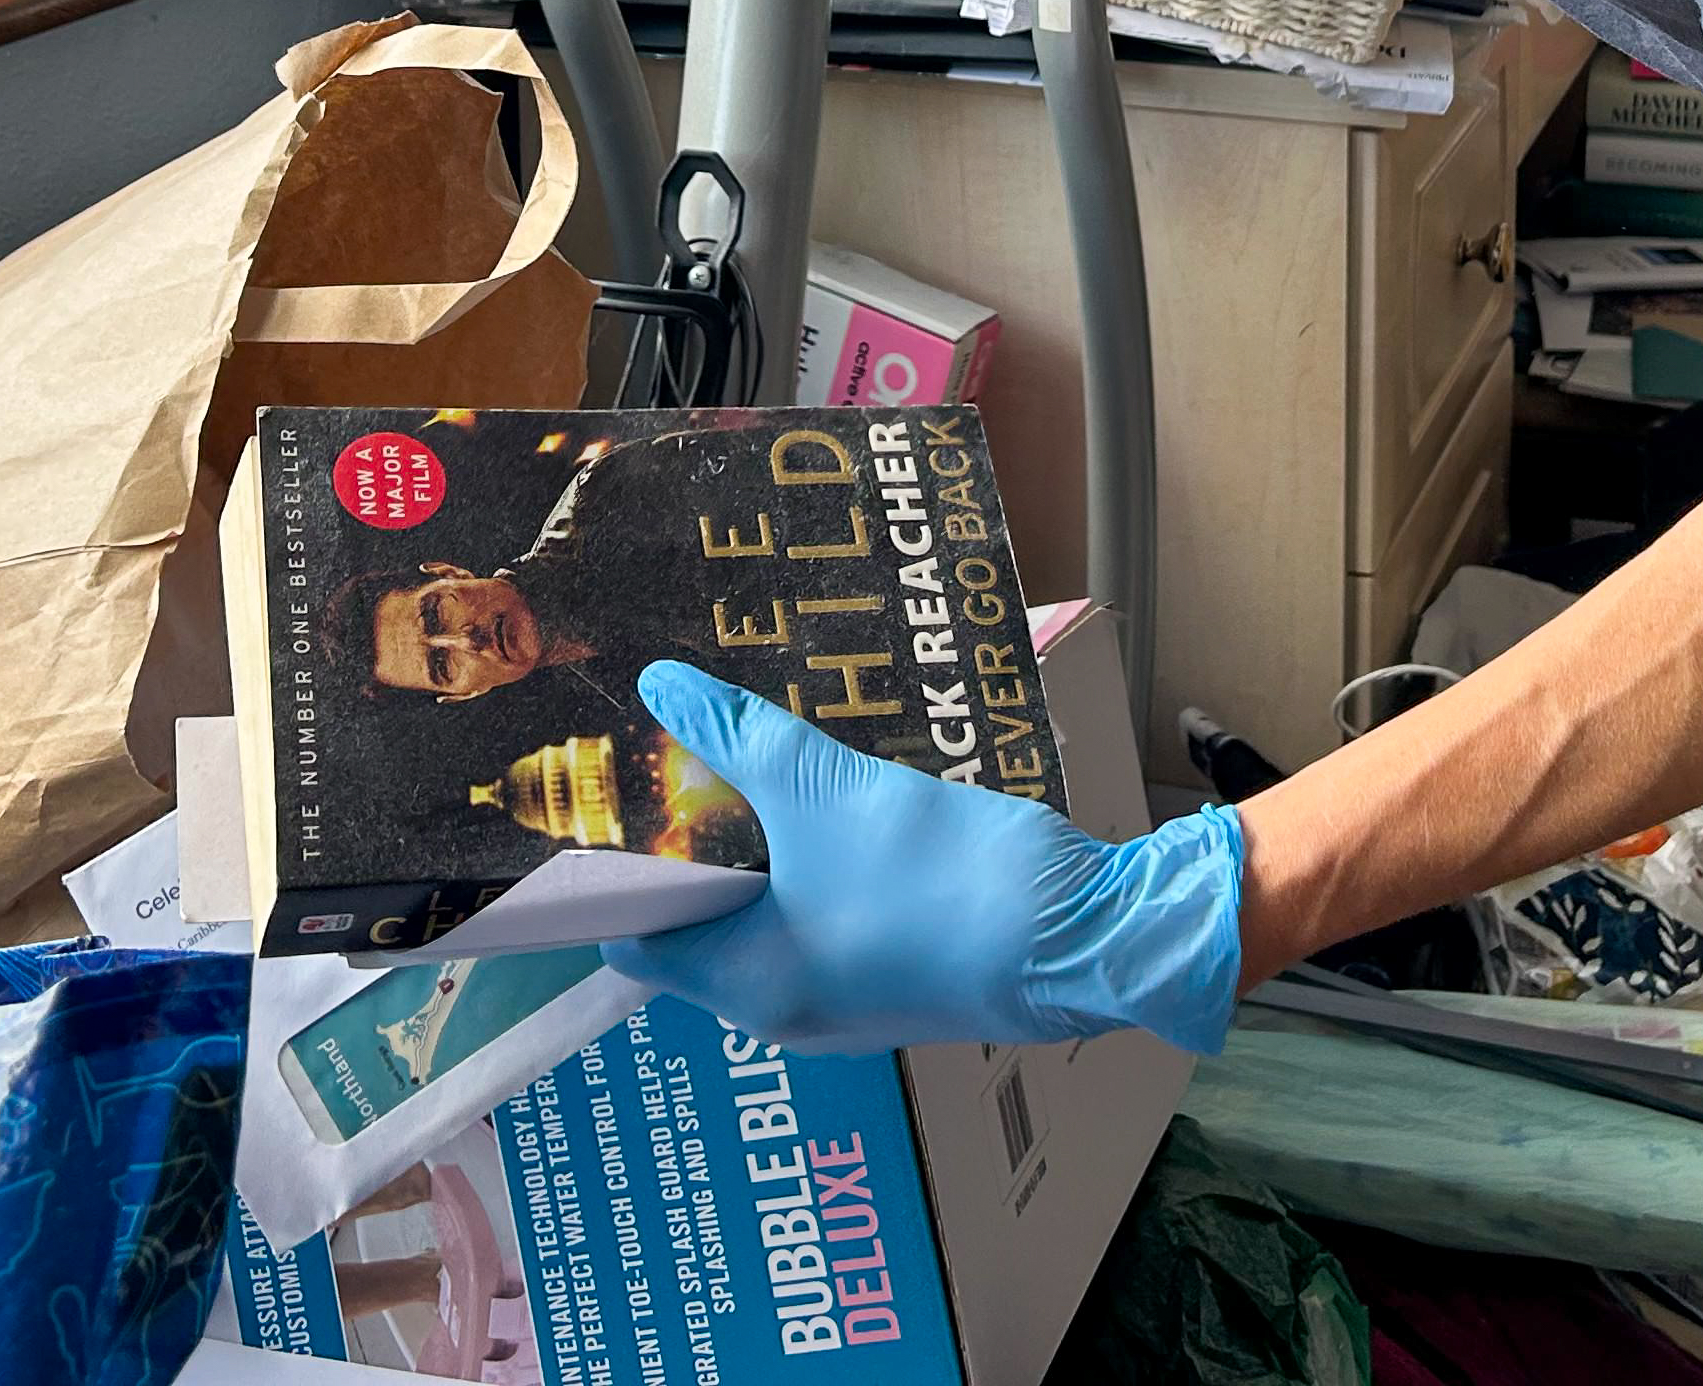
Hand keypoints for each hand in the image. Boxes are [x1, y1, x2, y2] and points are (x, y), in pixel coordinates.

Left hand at [599, 661, 1245, 1058]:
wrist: (1089, 936)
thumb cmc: (942, 881)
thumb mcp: (826, 790)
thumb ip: (738, 738)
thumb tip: (662, 689)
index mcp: (745, 987)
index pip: (633, 942)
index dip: (614, 870)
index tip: (614, 797)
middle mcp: (786, 1012)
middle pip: (702, 926)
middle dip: (697, 842)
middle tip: (688, 757)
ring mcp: (848, 1002)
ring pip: (771, 919)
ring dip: (765, 848)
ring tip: (760, 762)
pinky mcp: (901, 979)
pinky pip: (830, 921)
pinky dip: (818, 867)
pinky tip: (835, 801)